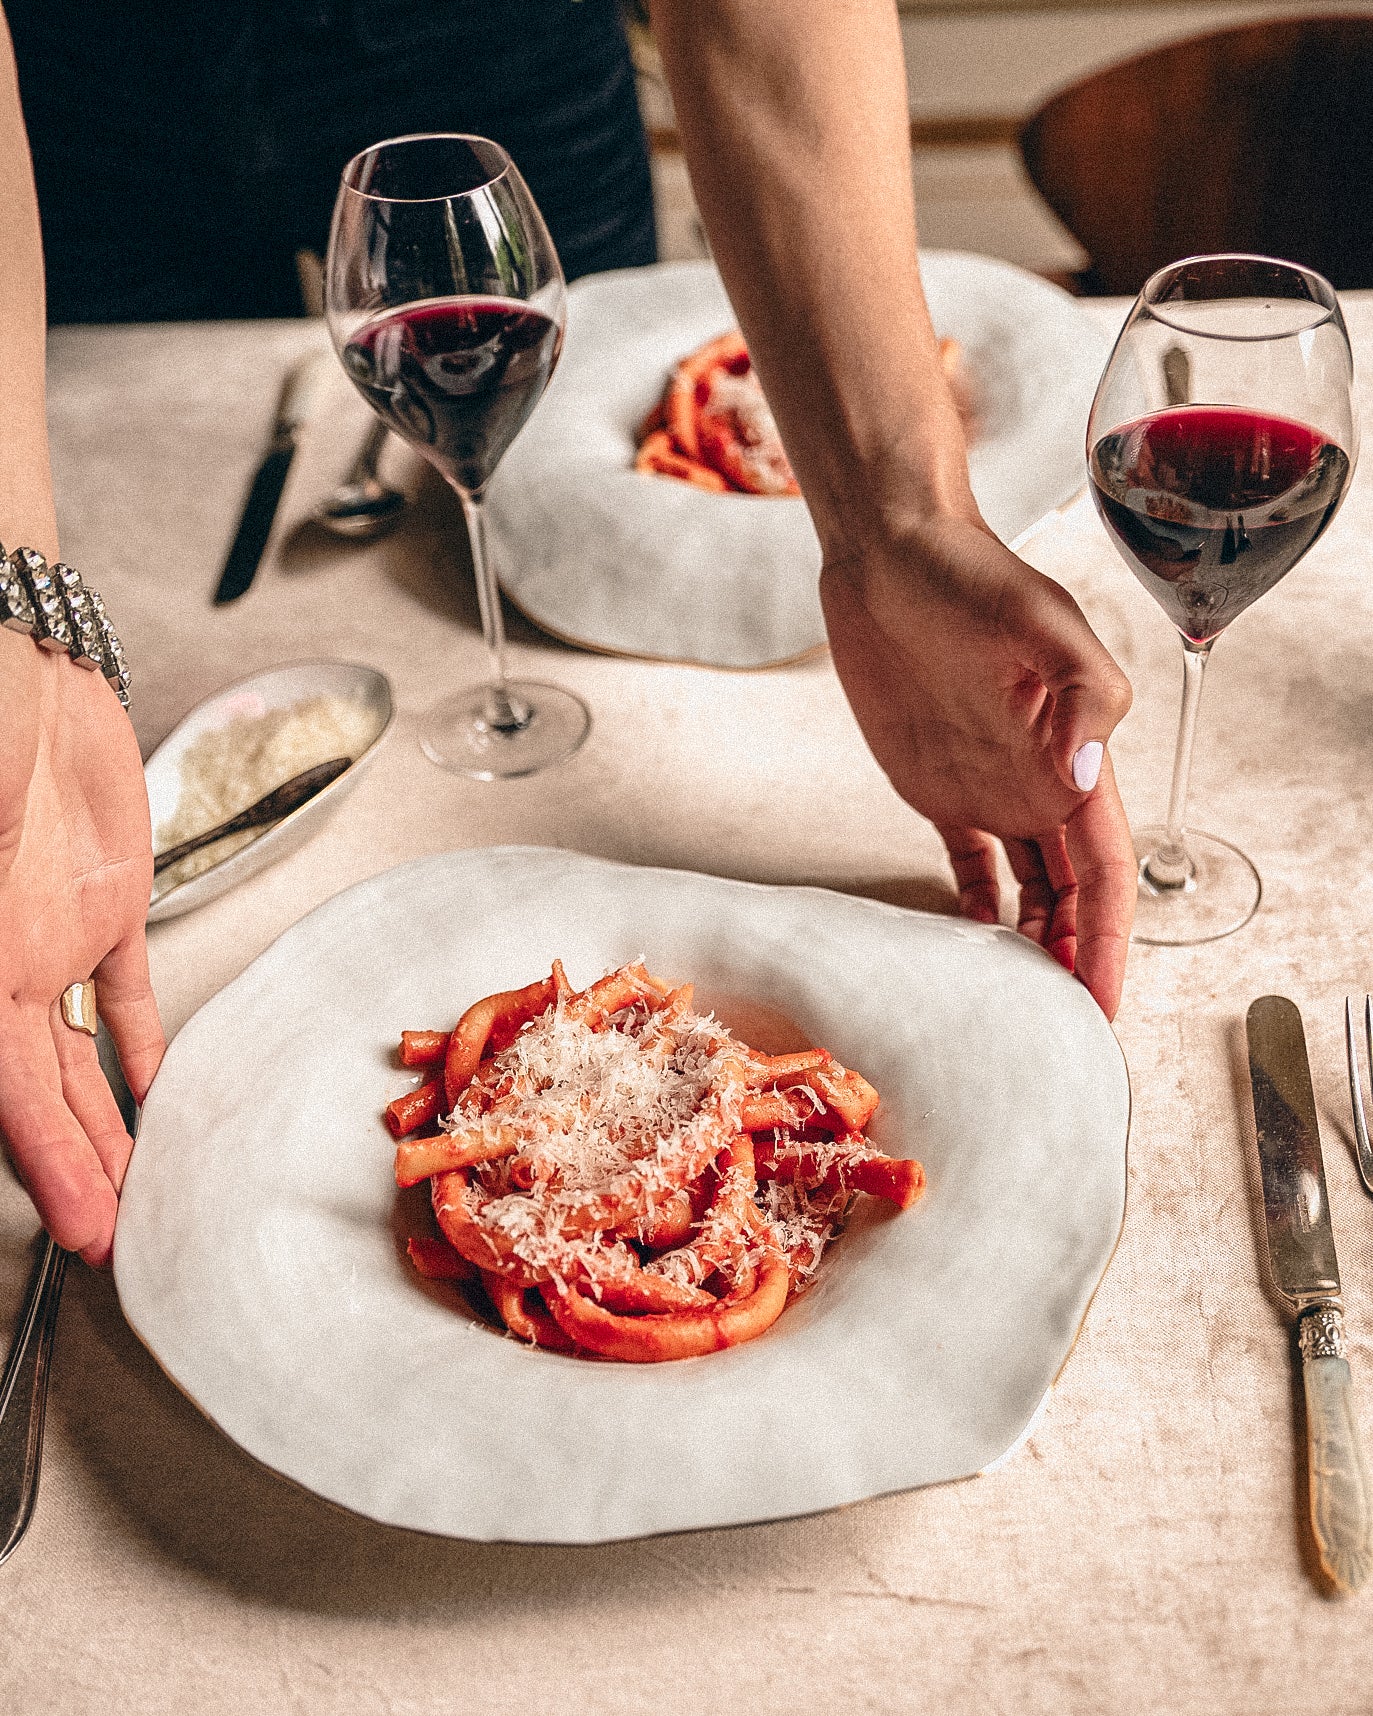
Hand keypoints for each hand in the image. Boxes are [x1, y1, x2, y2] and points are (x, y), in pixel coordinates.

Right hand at [0, 632, 163, 1263]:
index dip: (44, 1168)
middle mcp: (4, 965)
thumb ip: (2, 943)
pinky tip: (150, 1095)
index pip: (6, 1094)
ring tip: (132, 1190)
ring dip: (107, 1125)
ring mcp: (53, 936)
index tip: (79, 1233)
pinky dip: (137, 1043)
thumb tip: (8, 994)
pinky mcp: (102, 902)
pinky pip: (123, 992)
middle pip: (38, 1096)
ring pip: (81, 1059)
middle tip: (112, 1241)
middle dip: (77, 1171)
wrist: (23, 663)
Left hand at [821, 510, 1135, 1018]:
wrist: (890, 556)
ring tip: (1020, 1004)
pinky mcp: (938, 788)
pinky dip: (974, 908)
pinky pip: (966, 863)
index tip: (1104, 1002)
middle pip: (1073, 894)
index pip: (1107, 871)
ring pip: (1027, 888)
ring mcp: (990, 789)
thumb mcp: (1043, 624)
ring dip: (1033, 942)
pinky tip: (971, 947)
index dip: (1112, 939)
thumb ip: (1083, 697)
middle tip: (1060, 1028)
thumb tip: (1087, 777)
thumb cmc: (971, 576)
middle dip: (1076, 959)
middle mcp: (1041, 783)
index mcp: (1077, 758)